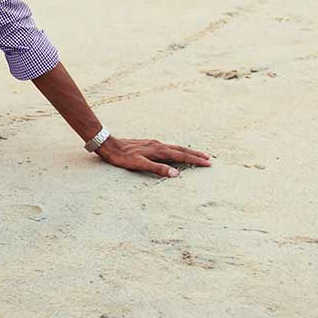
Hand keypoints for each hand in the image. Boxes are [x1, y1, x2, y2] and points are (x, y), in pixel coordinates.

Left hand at [96, 136, 210, 177]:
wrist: (109, 145)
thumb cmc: (122, 157)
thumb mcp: (139, 164)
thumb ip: (157, 168)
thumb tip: (176, 174)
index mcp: (158, 150)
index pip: (181, 155)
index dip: (195, 160)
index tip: (207, 163)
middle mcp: (158, 145)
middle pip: (180, 149)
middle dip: (195, 154)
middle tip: (208, 158)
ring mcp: (153, 143)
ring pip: (174, 147)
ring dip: (187, 151)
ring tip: (196, 154)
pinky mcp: (148, 144)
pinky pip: (167, 147)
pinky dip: (176, 150)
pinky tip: (174, 152)